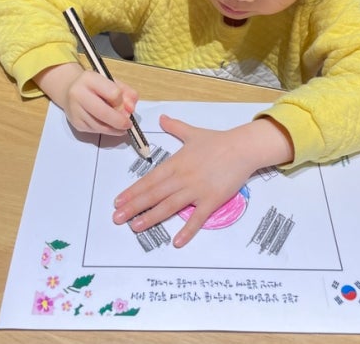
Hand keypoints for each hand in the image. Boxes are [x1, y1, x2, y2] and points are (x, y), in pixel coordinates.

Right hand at [35, 62, 137, 135]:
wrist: (69, 89)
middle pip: (104, 112)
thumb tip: (131, 109)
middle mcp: (79, 93)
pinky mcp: (76, 123)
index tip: (124, 103)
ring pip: (100, 126)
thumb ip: (126, 92)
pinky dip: (106, 130)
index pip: (113, 93)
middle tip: (128, 124)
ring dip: (114, 129)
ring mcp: (75, 110)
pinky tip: (109, 126)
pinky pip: (95, 130)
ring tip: (122, 127)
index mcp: (90, 79)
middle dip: (119, 121)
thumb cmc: (95, 85)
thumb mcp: (111, 82)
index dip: (122, 101)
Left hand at [112, 114, 292, 247]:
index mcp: (175, 163)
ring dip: (151, 217)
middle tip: (117, 218)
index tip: (118, 201)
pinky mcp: (212, 200)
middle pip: (153, 194)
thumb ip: (175, 127)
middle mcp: (182, 177)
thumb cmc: (218, 140)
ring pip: (169, 206)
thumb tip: (162, 118)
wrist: (242, 147)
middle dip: (134, 206)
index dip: (132, 191)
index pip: (149, 180)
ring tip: (135, 227)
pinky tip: (176, 242)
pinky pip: (197, 218)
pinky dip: (187, 230)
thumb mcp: (192, 132)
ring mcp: (196, 189)